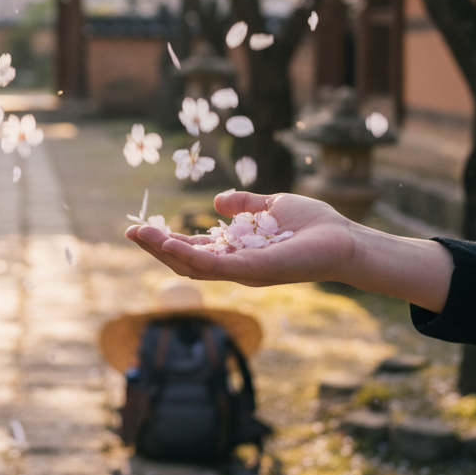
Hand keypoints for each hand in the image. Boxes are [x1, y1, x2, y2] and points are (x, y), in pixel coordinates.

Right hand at [124, 190, 356, 287]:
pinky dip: (189, 255)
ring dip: (164, 252)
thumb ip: (244, 205)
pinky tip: (168, 242)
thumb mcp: (270, 206)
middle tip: (129, 232)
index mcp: (236, 252)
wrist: (345, 240)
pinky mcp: (253, 272)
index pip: (193, 250)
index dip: (165, 240)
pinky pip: (214, 266)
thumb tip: (218, 202)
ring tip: (140, 235)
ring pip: (193, 266)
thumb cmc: (314, 226)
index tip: (140, 228)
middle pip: (185, 262)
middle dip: (155, 248)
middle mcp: (235, 267)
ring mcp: (242, 272)